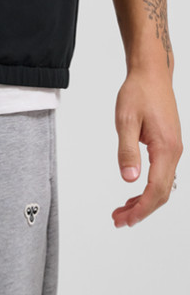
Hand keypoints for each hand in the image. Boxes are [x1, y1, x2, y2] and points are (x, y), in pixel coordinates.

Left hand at [111, 67, 182, 226]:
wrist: (151, 74)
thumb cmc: (138, 92)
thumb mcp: (126, 120)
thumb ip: (127, 151)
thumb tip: (128, 179)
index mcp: (166, 149)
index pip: (156, 190)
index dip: (141, 208)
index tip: (125, 218)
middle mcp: (174, 152)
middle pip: (161, 193)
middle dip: (141, 210)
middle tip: (119, 219)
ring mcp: (173, 150)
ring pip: (162, 185)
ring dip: (144, 201)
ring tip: (122, 210)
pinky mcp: (168, 146)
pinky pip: (161, 175)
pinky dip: (148, 188)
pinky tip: (134, 191)